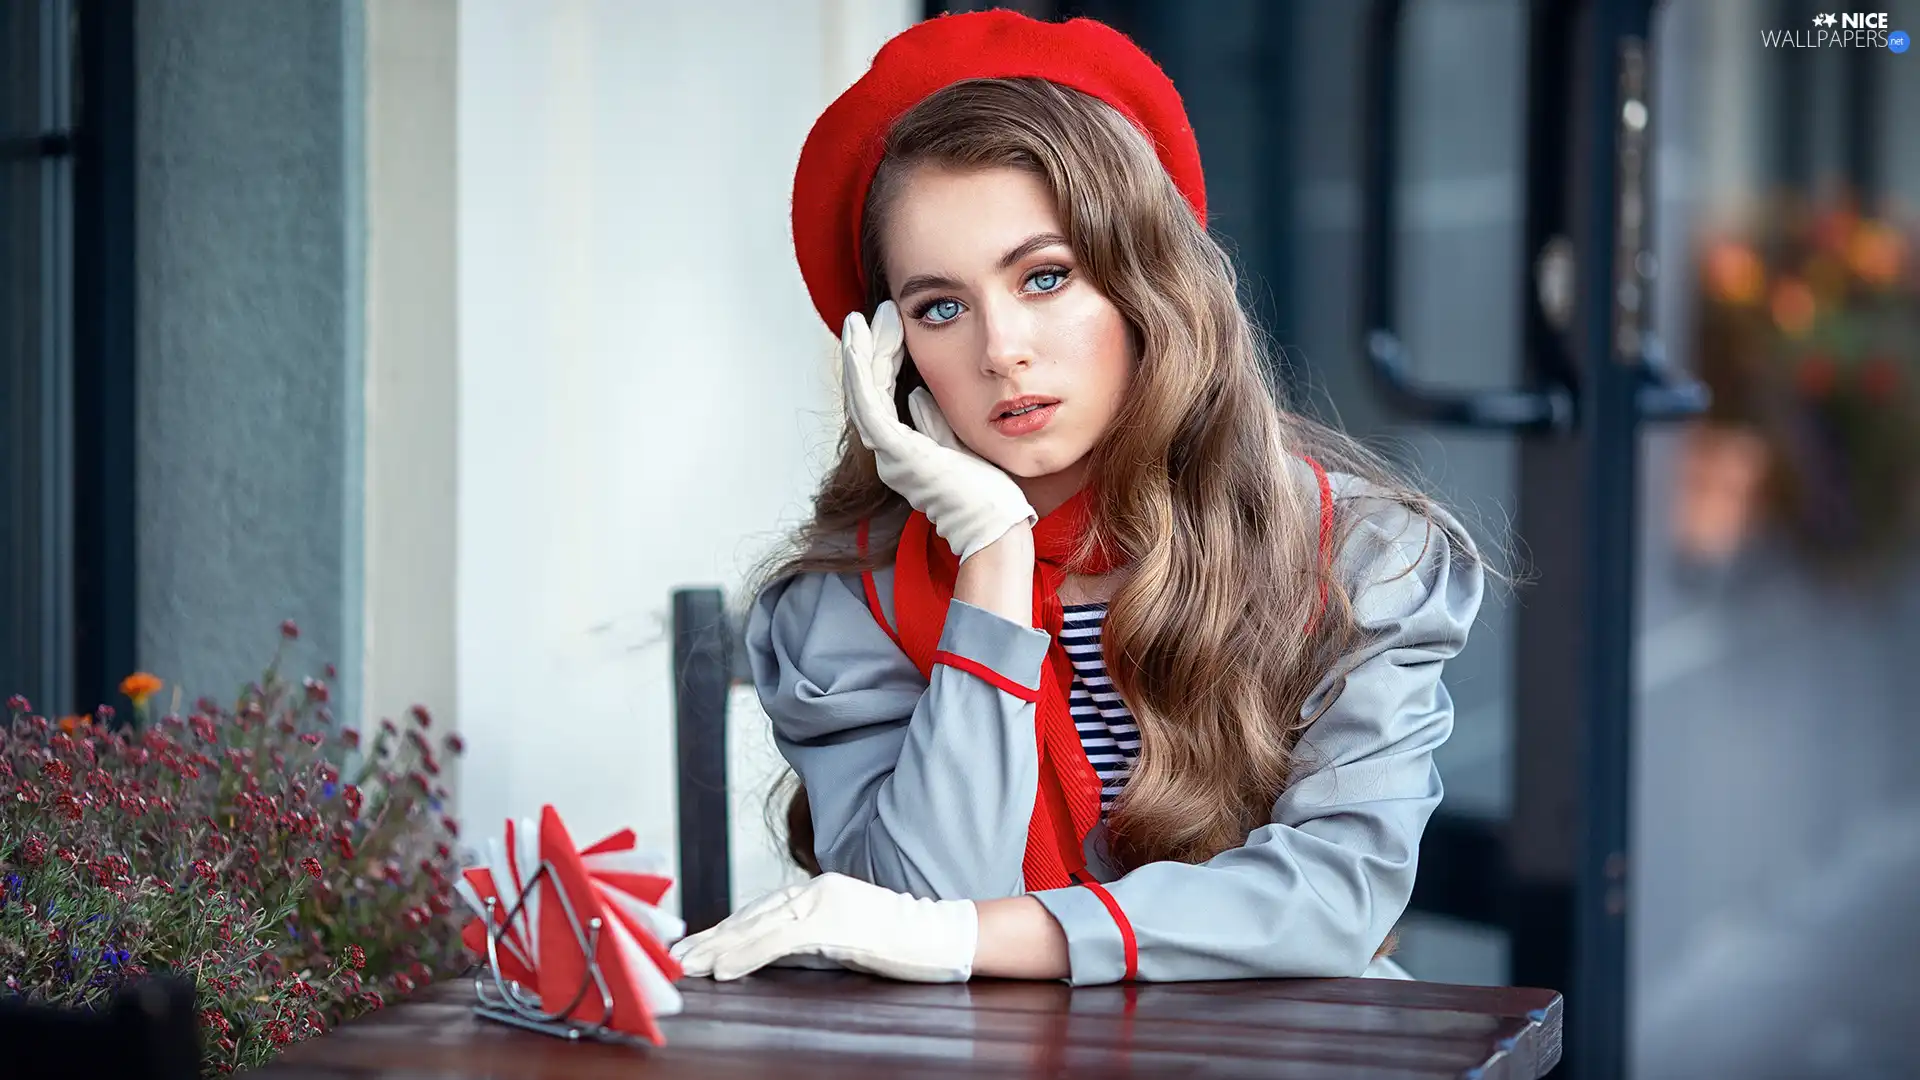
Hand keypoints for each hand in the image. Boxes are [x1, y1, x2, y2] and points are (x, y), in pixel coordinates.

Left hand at [667, 873, 976, 982]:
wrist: (942, 935)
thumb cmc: (900, 942)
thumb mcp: (847, 934)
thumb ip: (811, 937)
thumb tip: (772, 953)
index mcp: (818, 889)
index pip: (759, 910)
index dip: (724, 928)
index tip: (693, 944)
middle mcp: (815, 889)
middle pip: (750, 915)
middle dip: (710, 937)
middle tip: (675, 955)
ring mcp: (823, 903)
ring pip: (756, 926)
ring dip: (717, 948)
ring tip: (688, 964)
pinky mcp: (831, 922)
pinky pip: (778, 941)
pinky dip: (746, 956)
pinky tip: (723, 970)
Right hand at [842, 302, 1035, 562]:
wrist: (995, 526)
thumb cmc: (987, 494)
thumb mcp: (957, 445)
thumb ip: (933, 422)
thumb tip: (917, 393)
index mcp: (903, 453)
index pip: (884, 397)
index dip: (883, 360)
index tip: (893, 326)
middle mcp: (888, 454)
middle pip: (867, 391)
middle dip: (869, 348)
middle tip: (876, 313)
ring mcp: (889, 454)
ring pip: (862, 393)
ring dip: (861, 352)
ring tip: (862, 319)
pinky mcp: (896, 451)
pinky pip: (870, 402)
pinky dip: (863, 369)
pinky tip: (864, 341)